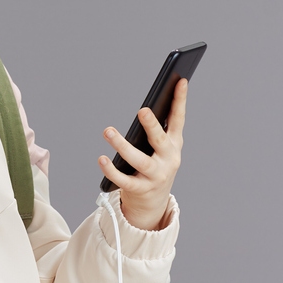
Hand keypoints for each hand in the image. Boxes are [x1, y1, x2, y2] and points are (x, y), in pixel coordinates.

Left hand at [98, 78, 186, 230]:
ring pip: (140, 161)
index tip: (180, 80)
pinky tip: (102, 158)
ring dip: (123, 146)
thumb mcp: (160, 149)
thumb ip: (156, 130)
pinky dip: (112, 170)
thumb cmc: (155, 166)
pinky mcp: (140, 189)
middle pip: (160, 140)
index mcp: (174, 144)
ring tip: (108, 131)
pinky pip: (124, 180)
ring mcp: (156, 176)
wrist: (153, 202)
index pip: (179, 119)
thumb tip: (146, 108)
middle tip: (142, 110)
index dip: (180, 100)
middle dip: (152, 125)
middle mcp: (168, 159)